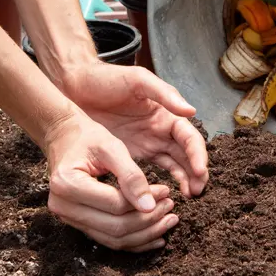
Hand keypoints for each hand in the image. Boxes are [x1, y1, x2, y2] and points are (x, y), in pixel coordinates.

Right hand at [44, 109, 178, 251]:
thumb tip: (150, 207)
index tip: (167, 191)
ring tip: (168, 221)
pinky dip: (134, 241)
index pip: (115, 204)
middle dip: (148, 221)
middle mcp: (63, 206)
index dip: (146, 201)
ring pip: (113, 239)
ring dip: (145, 234)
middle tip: (171, 207)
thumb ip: (131, 175)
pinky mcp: (78, 223)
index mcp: (68, 184)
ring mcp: (68, 218)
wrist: (64, 138)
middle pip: (115, 227)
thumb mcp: (111, 147)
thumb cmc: (87, 138)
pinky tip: (155, 237)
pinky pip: (109, 240)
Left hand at [58, 62, 208, 197]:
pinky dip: (161, 183)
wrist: (75, 86)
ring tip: (188, 197)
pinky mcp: (131, 155)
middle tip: (197, 191)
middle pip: (186, 155)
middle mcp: (161, 131)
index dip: (198, 154)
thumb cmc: (107, 79)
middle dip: (195, 173)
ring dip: (183, 180)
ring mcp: (147, 144)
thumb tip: (192, 110)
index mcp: (167, 114)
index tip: (200, 171)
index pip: (190, 138)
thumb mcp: (137, 80)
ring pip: (174, 166)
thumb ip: (164, 94)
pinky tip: (164, 195)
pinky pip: (152, 172)